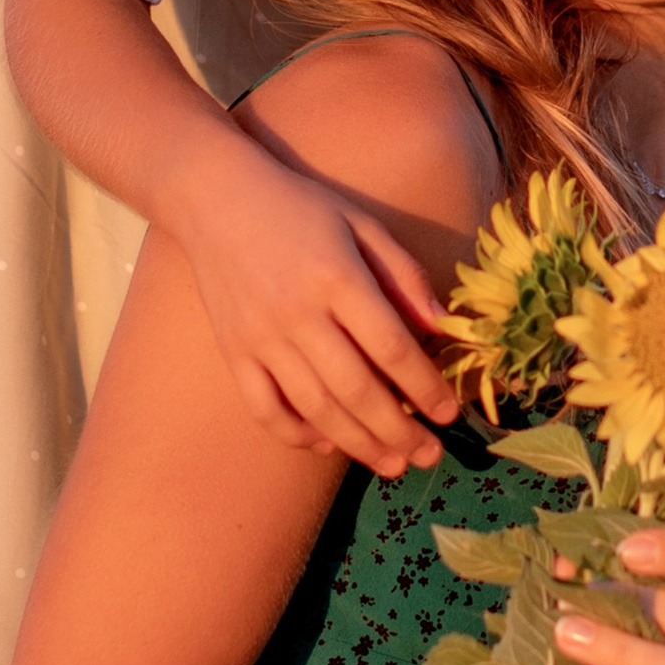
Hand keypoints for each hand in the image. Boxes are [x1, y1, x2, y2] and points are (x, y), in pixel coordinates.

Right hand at [178, 139, 457, 475]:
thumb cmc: (300, 208)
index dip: (425, 387)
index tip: (449, 414)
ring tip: (393, 464)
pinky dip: (297, 434)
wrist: (215, 199)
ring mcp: (260, 338)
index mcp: (336, 277)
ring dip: (358, 444)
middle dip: (399, 431)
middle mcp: (297, 314)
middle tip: (430, 456)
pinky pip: (265, 408)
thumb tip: (443, 328)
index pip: (391, 347)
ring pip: (315, 409)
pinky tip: (328, 444)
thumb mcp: (361, 224)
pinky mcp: (234, 352)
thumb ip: (403, 274)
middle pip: (356, 390)